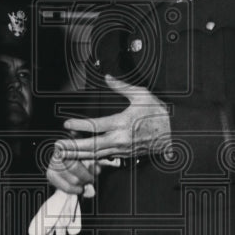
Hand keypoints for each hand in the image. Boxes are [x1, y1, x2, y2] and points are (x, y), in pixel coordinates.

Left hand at [54, 75, 171, 160]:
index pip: (96, 125)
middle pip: (92, 146)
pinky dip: (91, 156)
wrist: (175, 134)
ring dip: (79, 154)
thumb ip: (122, 87)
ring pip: (96, 154)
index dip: (79, 125)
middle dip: (73, 147)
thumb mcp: (142, 95)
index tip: (67, 124)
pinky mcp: (125, 155)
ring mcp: (122, 150)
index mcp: (123, 123)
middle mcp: (121, 139)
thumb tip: (108, 77)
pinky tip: (81, 154)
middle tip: (58, 146)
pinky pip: (104, 157)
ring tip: (63, 153)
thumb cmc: (160, 114)